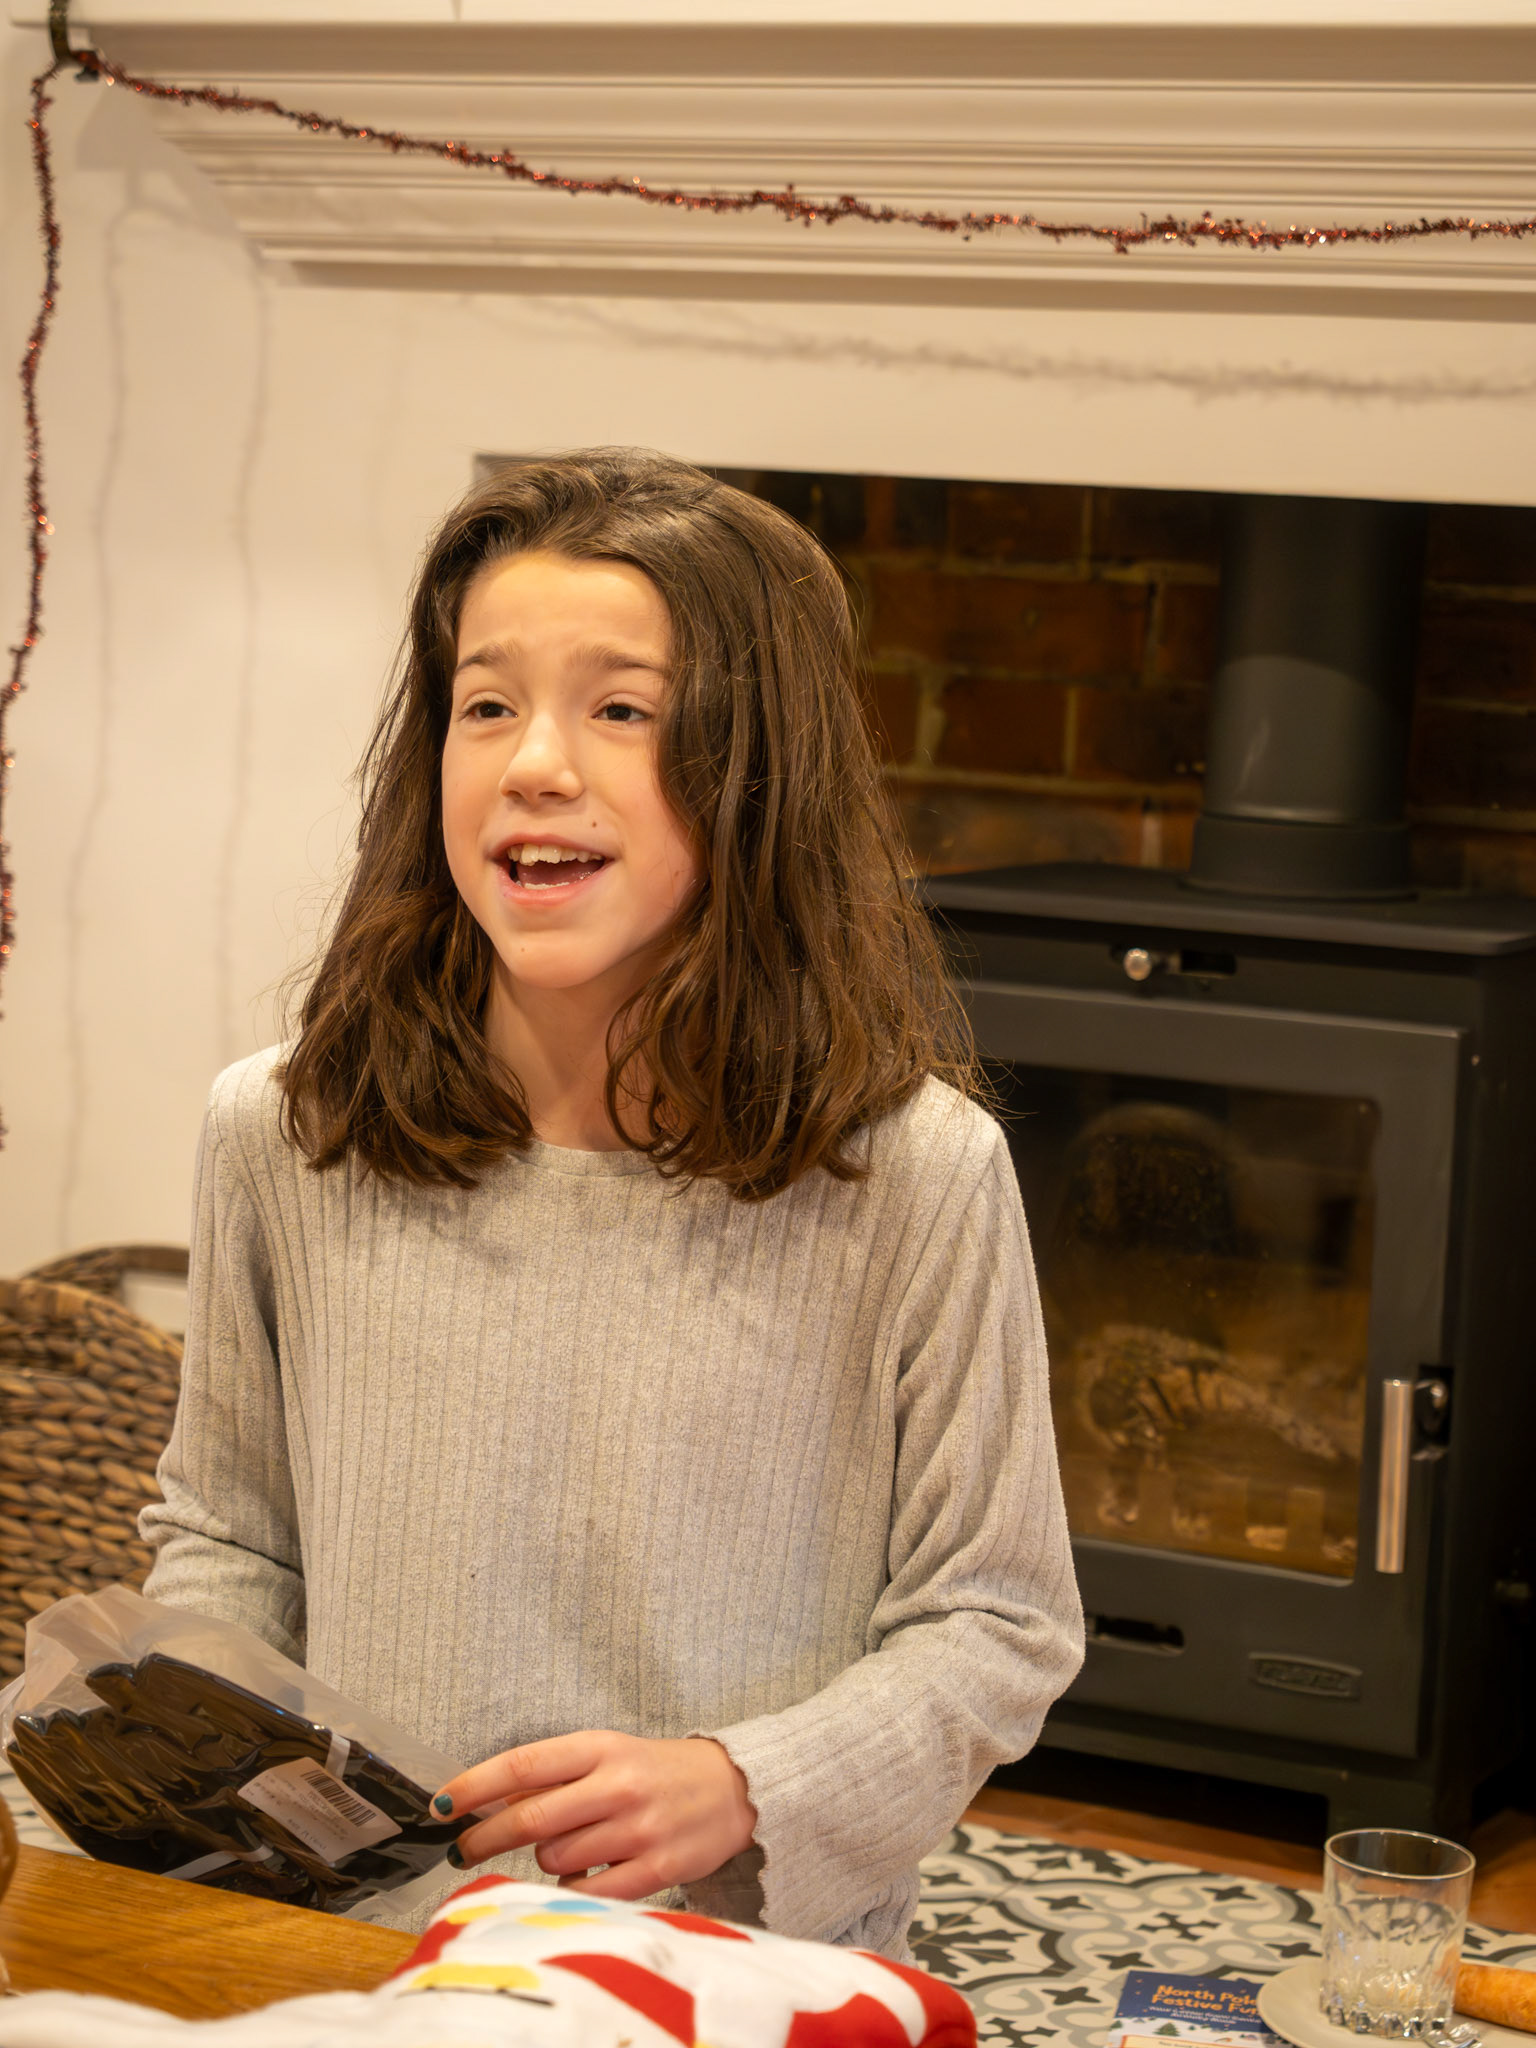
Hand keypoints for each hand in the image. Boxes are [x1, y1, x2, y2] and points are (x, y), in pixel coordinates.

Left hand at [431, 1731, 756, 1900]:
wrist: (733, 1788)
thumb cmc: (658, 1770)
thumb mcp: (609, 1753)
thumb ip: (555, 1774)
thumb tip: (489, 1800)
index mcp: (601, 1746)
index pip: (523, 1764)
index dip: (474, 1785)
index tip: (442, 1804)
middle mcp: (617, 1784)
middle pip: (529, 1818)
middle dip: (483, 1837)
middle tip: (461, 1849)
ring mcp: (637, 1828)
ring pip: (555, 1859)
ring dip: (546, 1860)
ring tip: (567, 1849)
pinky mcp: (656, 1868)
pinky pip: (589, 1892)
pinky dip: (574, 1890)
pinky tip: (582, 1877)